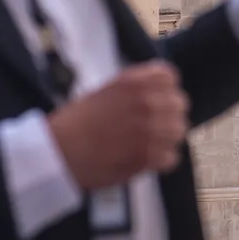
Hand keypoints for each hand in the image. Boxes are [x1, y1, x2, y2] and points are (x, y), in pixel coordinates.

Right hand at [47, 61, 188, 188]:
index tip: (157, 100)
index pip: (170, 78)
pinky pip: (171, 157)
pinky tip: (146, 161)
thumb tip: (158, 93)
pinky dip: (161, 162)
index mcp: (134, 82)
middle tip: (154, 127)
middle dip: (169, 116)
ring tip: (150, 145)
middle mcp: (145, 101)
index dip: (165, 90)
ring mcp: (148, 129)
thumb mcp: (106, 91)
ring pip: (179, 131)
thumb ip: (134, 89)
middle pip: (180, 105)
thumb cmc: (77, 122)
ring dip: (167, 139)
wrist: (58, 151)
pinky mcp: (147, 156)